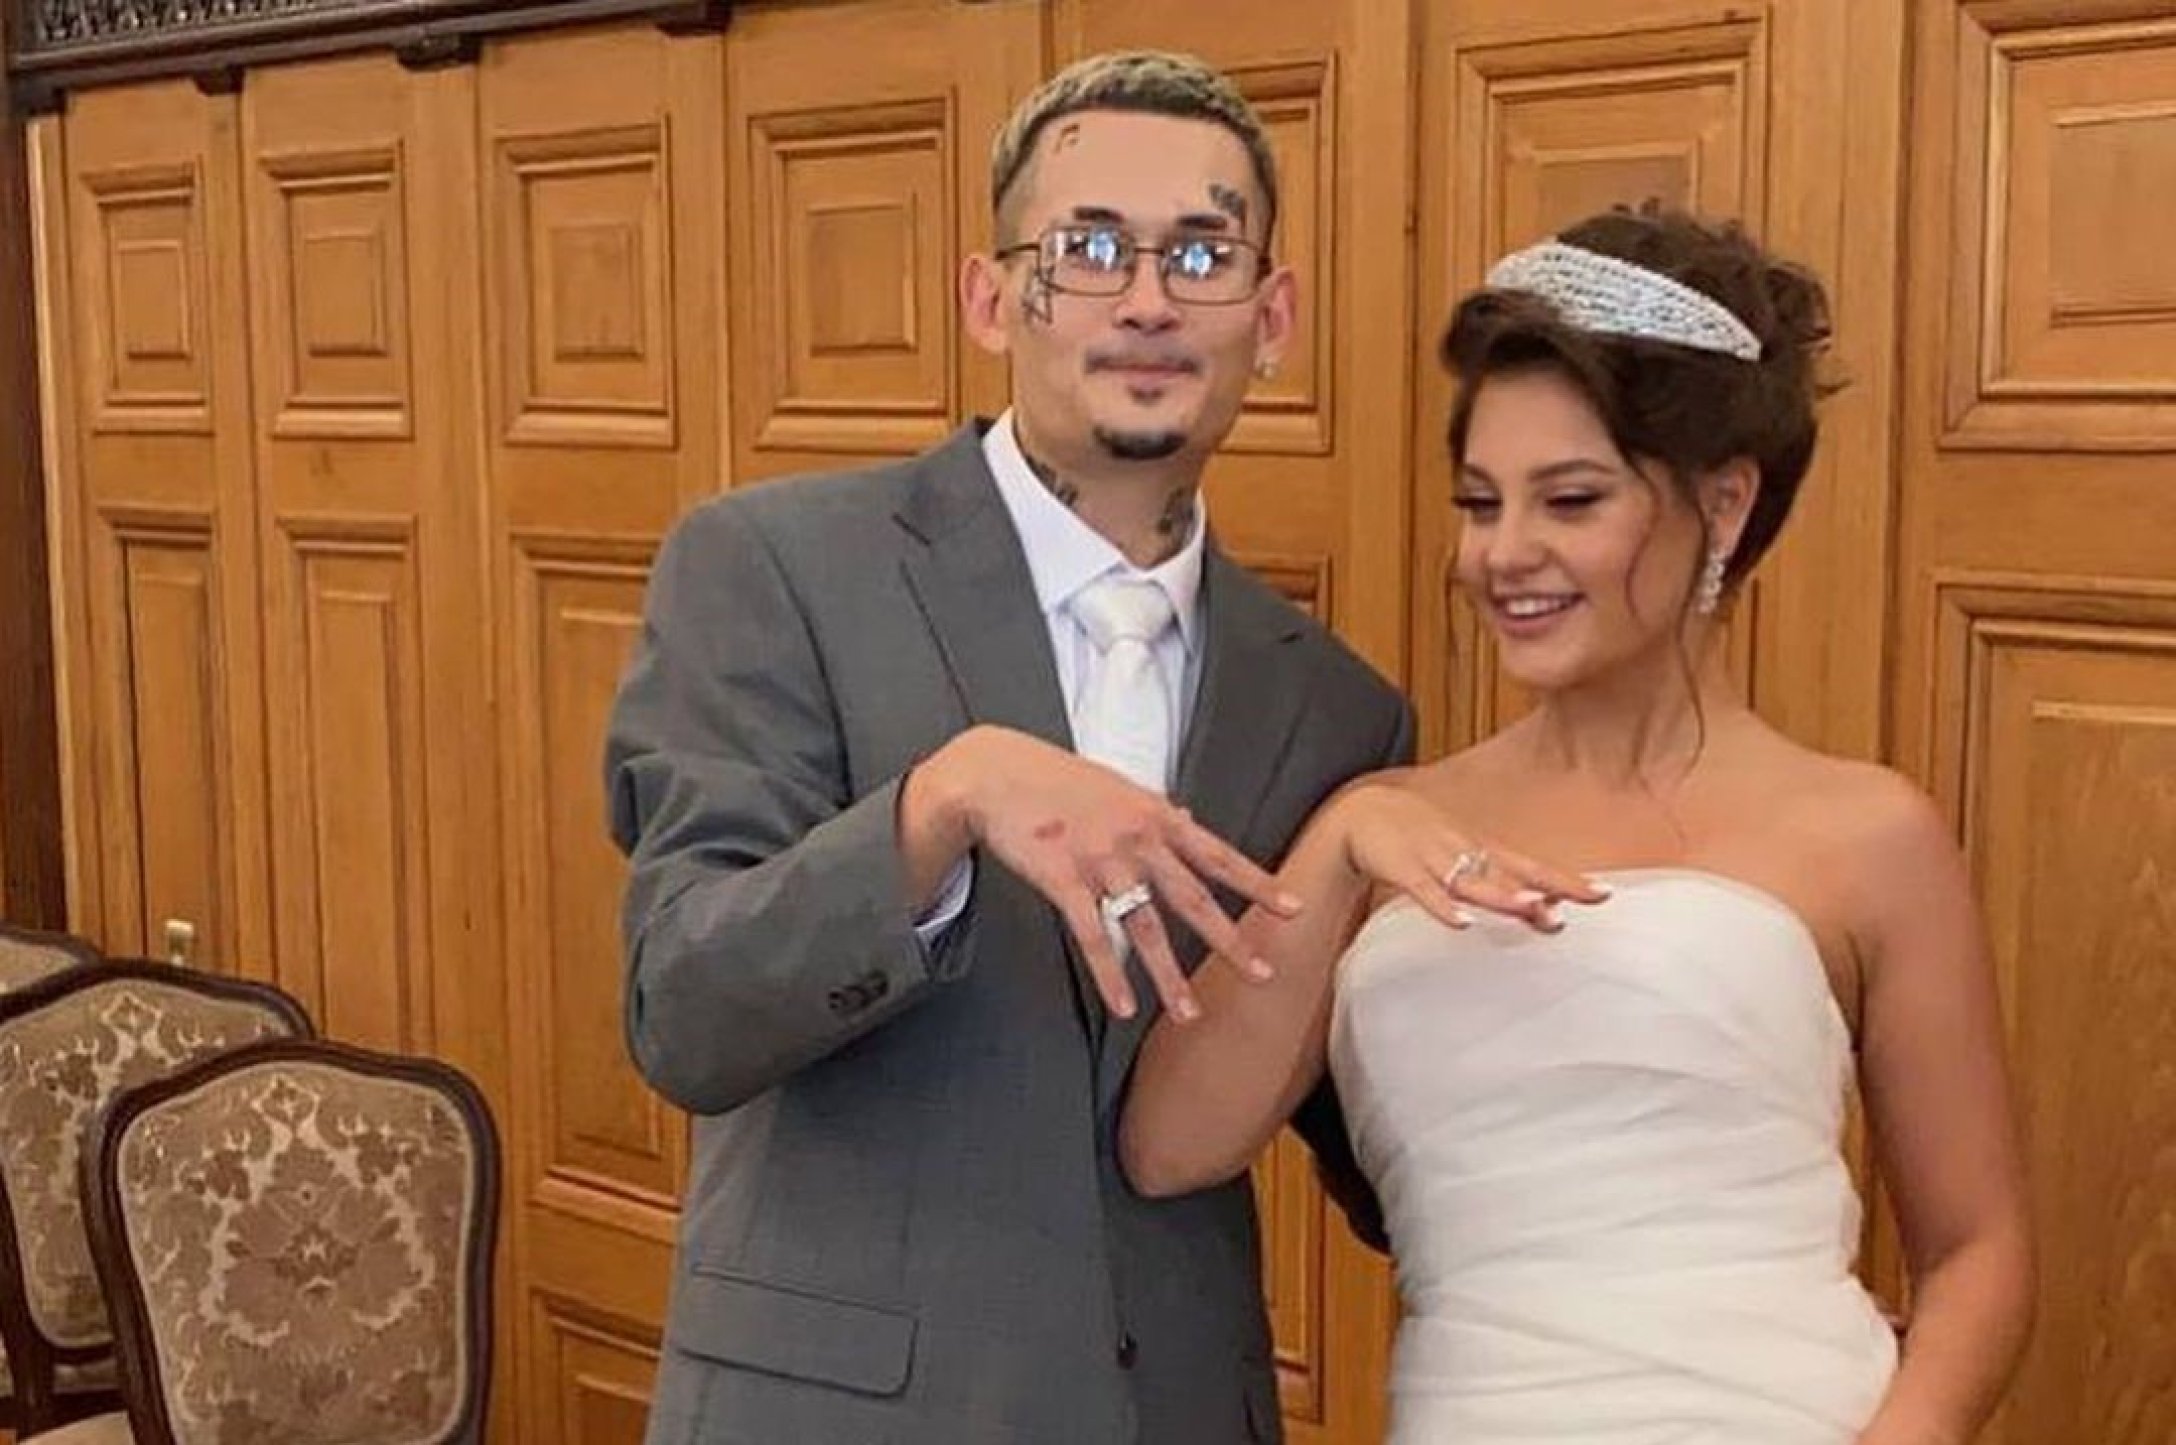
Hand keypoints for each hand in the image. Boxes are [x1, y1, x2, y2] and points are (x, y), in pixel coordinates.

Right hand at [913, 727, 1301, 1022]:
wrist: (998, 772)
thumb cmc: (1058, 779)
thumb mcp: (1119, 787)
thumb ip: (1158, 810)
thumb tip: (1192, 819)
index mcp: (1155, 815)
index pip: (1218, 855)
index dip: (1257, 883)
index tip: (1294, 908)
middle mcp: (1136, 839)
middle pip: (1193, 899)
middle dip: (1232, 940)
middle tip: (1264, 975)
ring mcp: (1100, 860)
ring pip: (1145, 928)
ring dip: (1170, 976)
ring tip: (1190, 1016)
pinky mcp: (1062, 879)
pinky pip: (1092, 936)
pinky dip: (1111, 975)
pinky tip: (1124, 1007)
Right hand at [1322, 780, 1606, 930]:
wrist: (1363, 812)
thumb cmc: (1420, 838)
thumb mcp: (1464, 858)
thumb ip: (1501, 886)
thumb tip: (1546, 912)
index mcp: (1482, 851)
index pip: (1532, 867)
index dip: (1566, 880)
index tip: (1603, 894)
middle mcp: (1466, 852)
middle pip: (1513, 873)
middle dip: (1548, 886)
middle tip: (1587, 899)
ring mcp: (1434, 858)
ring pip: (1473, 880)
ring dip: (1503, 896)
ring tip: (1533, 910)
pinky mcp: (1403, 867)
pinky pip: (1425, 890)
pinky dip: (1443, 906)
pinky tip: (1461, 924)